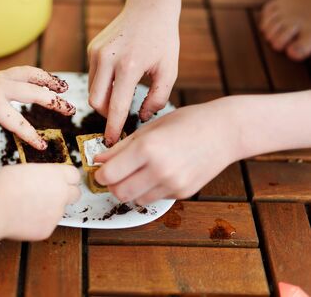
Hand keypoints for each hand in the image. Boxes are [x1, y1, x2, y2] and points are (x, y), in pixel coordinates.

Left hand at [0, 53, 75, 170]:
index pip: (17, 122)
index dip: (32, 136)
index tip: (44, 147)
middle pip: (33, 93)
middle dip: (53, 103)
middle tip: (70, 111)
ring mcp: (0, 78)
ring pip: (31, 75)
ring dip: (49, 81)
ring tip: (65, 89)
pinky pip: (24, 71)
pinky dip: (39, 74)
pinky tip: (48, 81)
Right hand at [0, 164, 80, 243]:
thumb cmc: (2, 185)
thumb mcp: (23, 170)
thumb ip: (39, 175)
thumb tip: (39, 180)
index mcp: (56, 175)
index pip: (74, 175)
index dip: (67, 177)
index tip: (62, 179)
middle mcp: (61, 194)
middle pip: (75, 194)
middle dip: (66, 194)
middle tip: (52, 194)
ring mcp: (56, 213)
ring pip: (59, 210)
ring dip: (49, 209)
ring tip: (27, 206)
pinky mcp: (48, 229)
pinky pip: (47, 224)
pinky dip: (38, 222)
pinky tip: (23, 218)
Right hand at [87, 0, 180, 145]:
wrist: (149, 8)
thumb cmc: (163, 39)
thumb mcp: (169, 70)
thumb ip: (157, 98)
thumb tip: (142, 116)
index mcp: (129, 66)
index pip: (117, 106)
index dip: (114, 127)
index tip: (111, 141)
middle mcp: (107, 59)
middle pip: (96, 102)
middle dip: (106, 115)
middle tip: (120, 118)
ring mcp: (96, 53)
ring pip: (92, 91)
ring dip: (104, 101)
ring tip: (121, 98)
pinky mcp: (92, 49)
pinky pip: (92, 77)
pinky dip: (102, 86)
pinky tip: (117, 82)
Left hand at [94, 99, 239, 203]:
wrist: (225, 131)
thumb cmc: (186, 122)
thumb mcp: (150, 128)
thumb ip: (121, 147)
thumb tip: (98, 160)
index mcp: (147, 148)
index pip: (109, 174)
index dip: (100, 174)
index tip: (100, 170)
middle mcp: (159, 169)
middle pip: (119, 193)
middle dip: (112, 185)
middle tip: (115, 174)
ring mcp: (173, 184)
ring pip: (135, 200)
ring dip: (130, 190)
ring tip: (138, 172)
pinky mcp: (182, 193)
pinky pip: (154, 199)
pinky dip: (149, 190)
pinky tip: (158, 174)